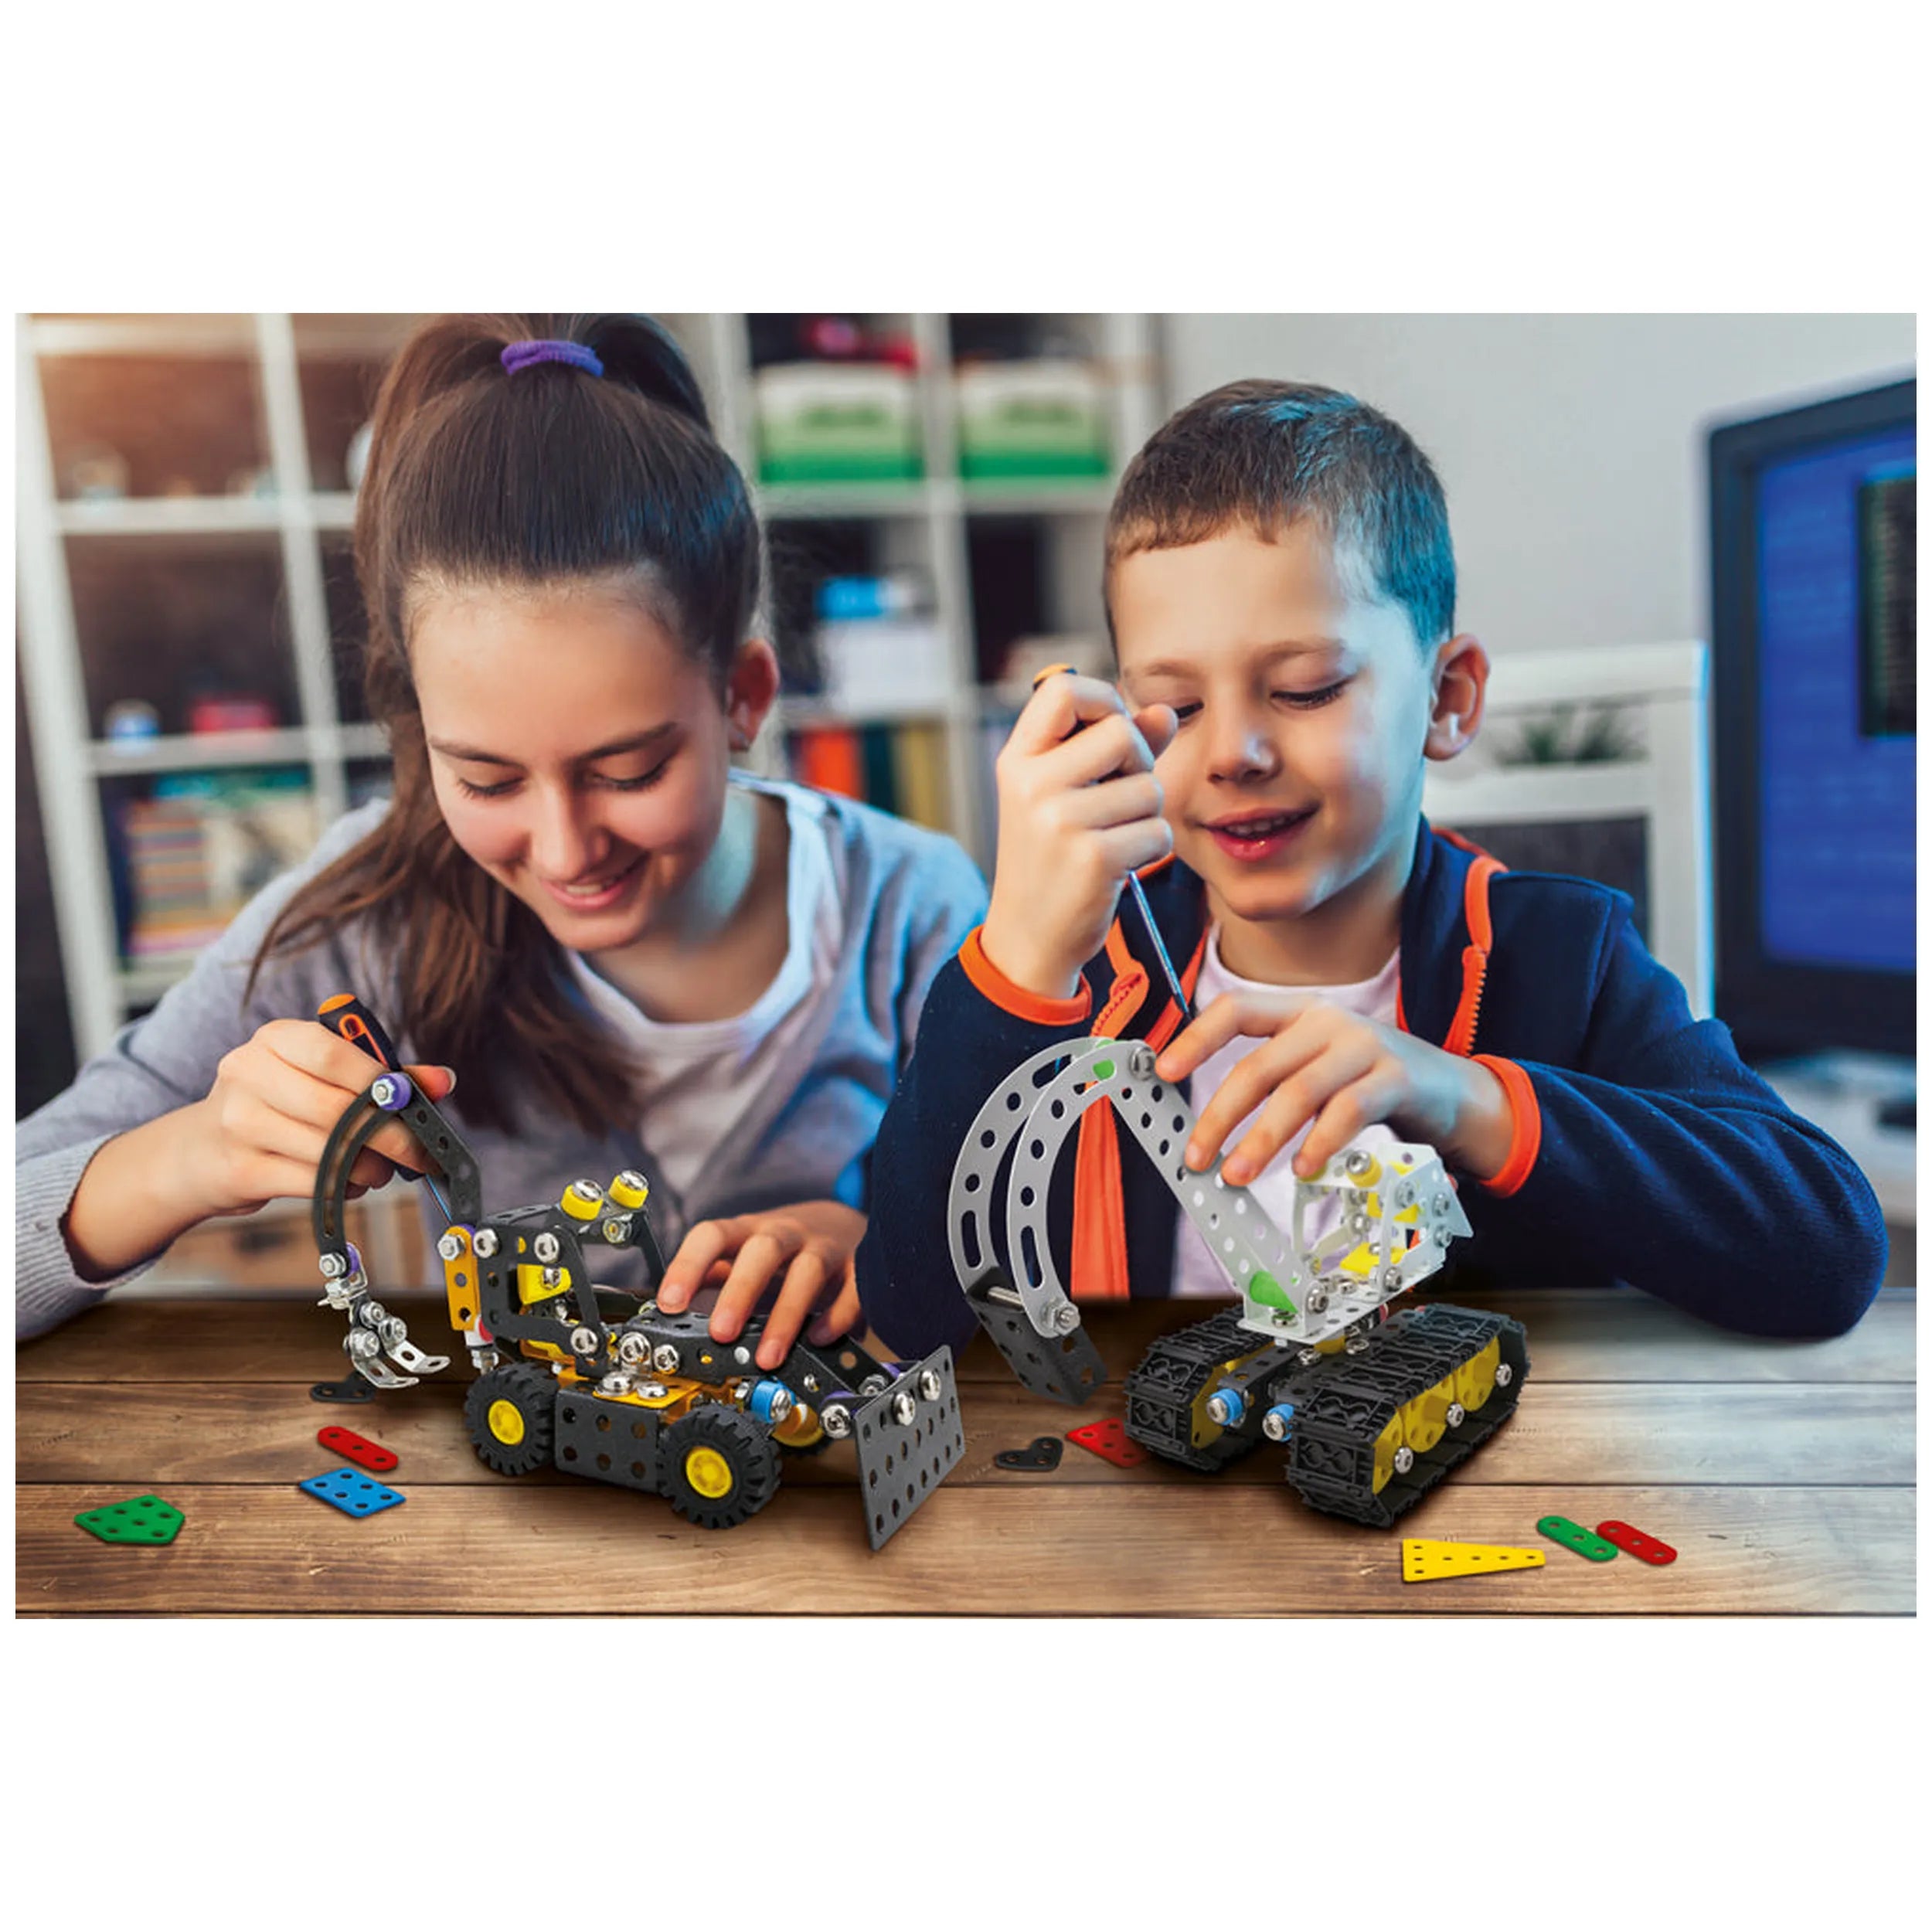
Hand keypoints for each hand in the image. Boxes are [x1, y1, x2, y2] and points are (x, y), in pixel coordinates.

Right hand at [179, 1019, 456, 1220]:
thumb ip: (384, 1075)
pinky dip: (344, 1187)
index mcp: (275, 1039)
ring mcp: (239, 1123)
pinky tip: (351, 1182)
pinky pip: (311, 1183)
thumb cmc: (280, 1104)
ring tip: (382, 1169)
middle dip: (389, 1136)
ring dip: (370, 1166)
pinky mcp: (240, 1168)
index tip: (413, 1103)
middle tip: (416, 1152)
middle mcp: (248, 1073)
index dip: (379, 1081)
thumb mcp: (322, 1077)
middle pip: (336, 1109)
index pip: (332, 1053)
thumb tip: (444, 1080)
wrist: (203, 1150)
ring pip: (327, 1150)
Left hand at [654, 1201, 866, 1370]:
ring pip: (809, 1270)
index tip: (669, 1303)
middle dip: (740, 1291)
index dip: (688, 1266)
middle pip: (763, 1250)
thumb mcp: (742, 1253)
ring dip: (787, 1314)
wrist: (843, 1223)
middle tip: (721, 1332)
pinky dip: (837, 1315)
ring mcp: (825, 1247)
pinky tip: (820, 1340)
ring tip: (768, 1356)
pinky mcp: (858, 1266)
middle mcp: (786, 1233)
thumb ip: (711, 1278)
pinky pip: (853, 1287)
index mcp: (748, 1231)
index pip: (712, 1235)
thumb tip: (667, 1315)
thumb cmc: (782, 1249)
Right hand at [979, 672, 1176, 999]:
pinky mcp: (1094, 858)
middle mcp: (1032, 785)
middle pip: (1122, 733)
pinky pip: (1157, 831)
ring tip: (1112, 838)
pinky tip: (1119, 865)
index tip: (1111, 728)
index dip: (1103, 699)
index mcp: (1018, 760)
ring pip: (1149, 788)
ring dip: (1146, 814)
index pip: (1063, 689)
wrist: (1028, 938)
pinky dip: (1150, 849)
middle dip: (1138, 764)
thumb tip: (1165, 713)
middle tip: (1117, 799)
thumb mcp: (1064, 795)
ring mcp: (1060, 821)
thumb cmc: (1051, 859)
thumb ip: (1114, 750)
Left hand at [1153, 993, 1512, 1185]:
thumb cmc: (1370, 1082)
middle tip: (1198, 1155)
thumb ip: (1275, 1079)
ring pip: (1297, 1092)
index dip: (1196, 1038)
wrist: (1452, 1090)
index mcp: (1300, 1013)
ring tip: (1238, 1173)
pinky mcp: (1394, 1079)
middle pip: (1259, 1065)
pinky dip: (1318, 1143)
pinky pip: (1346, 1112)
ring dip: (1261, 1139)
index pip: (1236, 1010)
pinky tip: (1303, 1168)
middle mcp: (1327, 1022)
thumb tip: (1212, 1125)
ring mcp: (1363, 1047)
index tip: (1164, 1070)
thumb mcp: (1318, 1066)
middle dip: (1220, 1115)